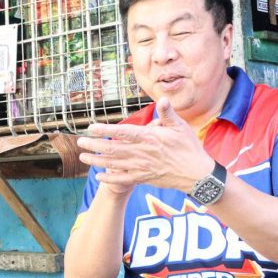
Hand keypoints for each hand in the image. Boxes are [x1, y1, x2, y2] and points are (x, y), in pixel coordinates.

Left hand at [78, 99, 214, 192]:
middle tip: (79, 141)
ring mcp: (142, 167)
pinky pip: (123, 179)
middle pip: (113, 149)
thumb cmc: (189, 148)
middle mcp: (143, 153)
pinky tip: (98, 176)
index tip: (91, 127)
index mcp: (150, 138)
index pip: (123, 133)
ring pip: (115, 164)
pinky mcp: (144, 178)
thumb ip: (167, 113)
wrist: (197, 174)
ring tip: (83, 157)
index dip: (106, 130)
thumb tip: (162, 99)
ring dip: (97, 161)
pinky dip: (110, 178)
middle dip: (95, 145)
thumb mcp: (180, 127)